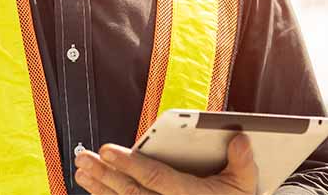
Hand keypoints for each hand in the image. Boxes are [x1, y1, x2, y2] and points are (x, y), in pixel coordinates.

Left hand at [73, 132, 257, 194]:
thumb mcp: (245, 185)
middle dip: (105, 175)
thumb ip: (243, 162)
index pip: (155, 178)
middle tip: (84, 159)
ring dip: (100, 189)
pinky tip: (95, 190)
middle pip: (132, 192)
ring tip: (82, 172)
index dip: (130, 164)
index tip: (107, 150)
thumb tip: (240, 139)